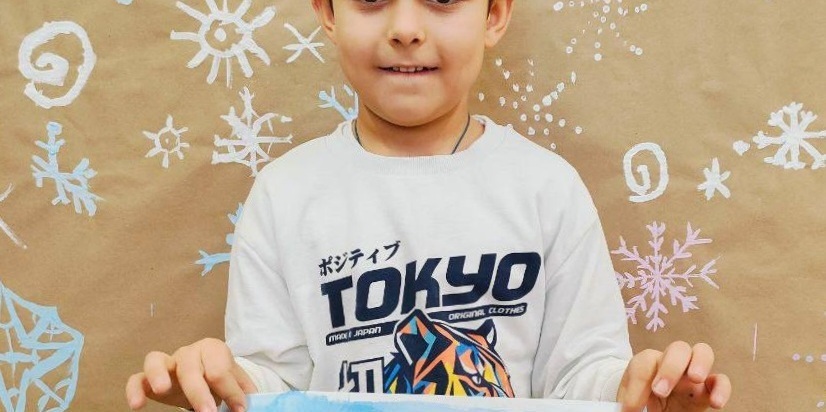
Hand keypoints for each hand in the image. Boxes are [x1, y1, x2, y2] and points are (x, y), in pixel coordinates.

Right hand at [125, 338, 256, 411]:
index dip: (231, 391)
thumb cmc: (221, 379)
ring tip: (162, 390)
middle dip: (199, 391)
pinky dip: (133, 389)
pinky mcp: (149, 378)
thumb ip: (243, 391)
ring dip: (158, 374)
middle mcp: (188, 352)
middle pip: (190, 365)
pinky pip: (136, 378)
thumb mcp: (237, 382)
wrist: (207, 377)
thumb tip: (251, 405)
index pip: (220, 368)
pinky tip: (137, 405)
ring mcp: (167, 363)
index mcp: (213, 349)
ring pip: (156, 359)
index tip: (240, 409)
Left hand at [617, 341, 731, 411]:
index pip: (644, 363)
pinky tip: (715, 403)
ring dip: (700, 363)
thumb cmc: (641, 402)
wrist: (654, 409)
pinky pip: (721, 380)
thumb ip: (631, 403)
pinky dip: (721, 388)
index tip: (631, 408)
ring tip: (694, 379)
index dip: (637, 385)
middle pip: (677, 348)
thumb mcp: (631, 402)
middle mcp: (673, 363)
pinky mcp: (708, 389)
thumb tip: (628, 410)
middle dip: (670, 368)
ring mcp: (693, 373)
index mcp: (649, 364)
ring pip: (703, 352)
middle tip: (660, 391)